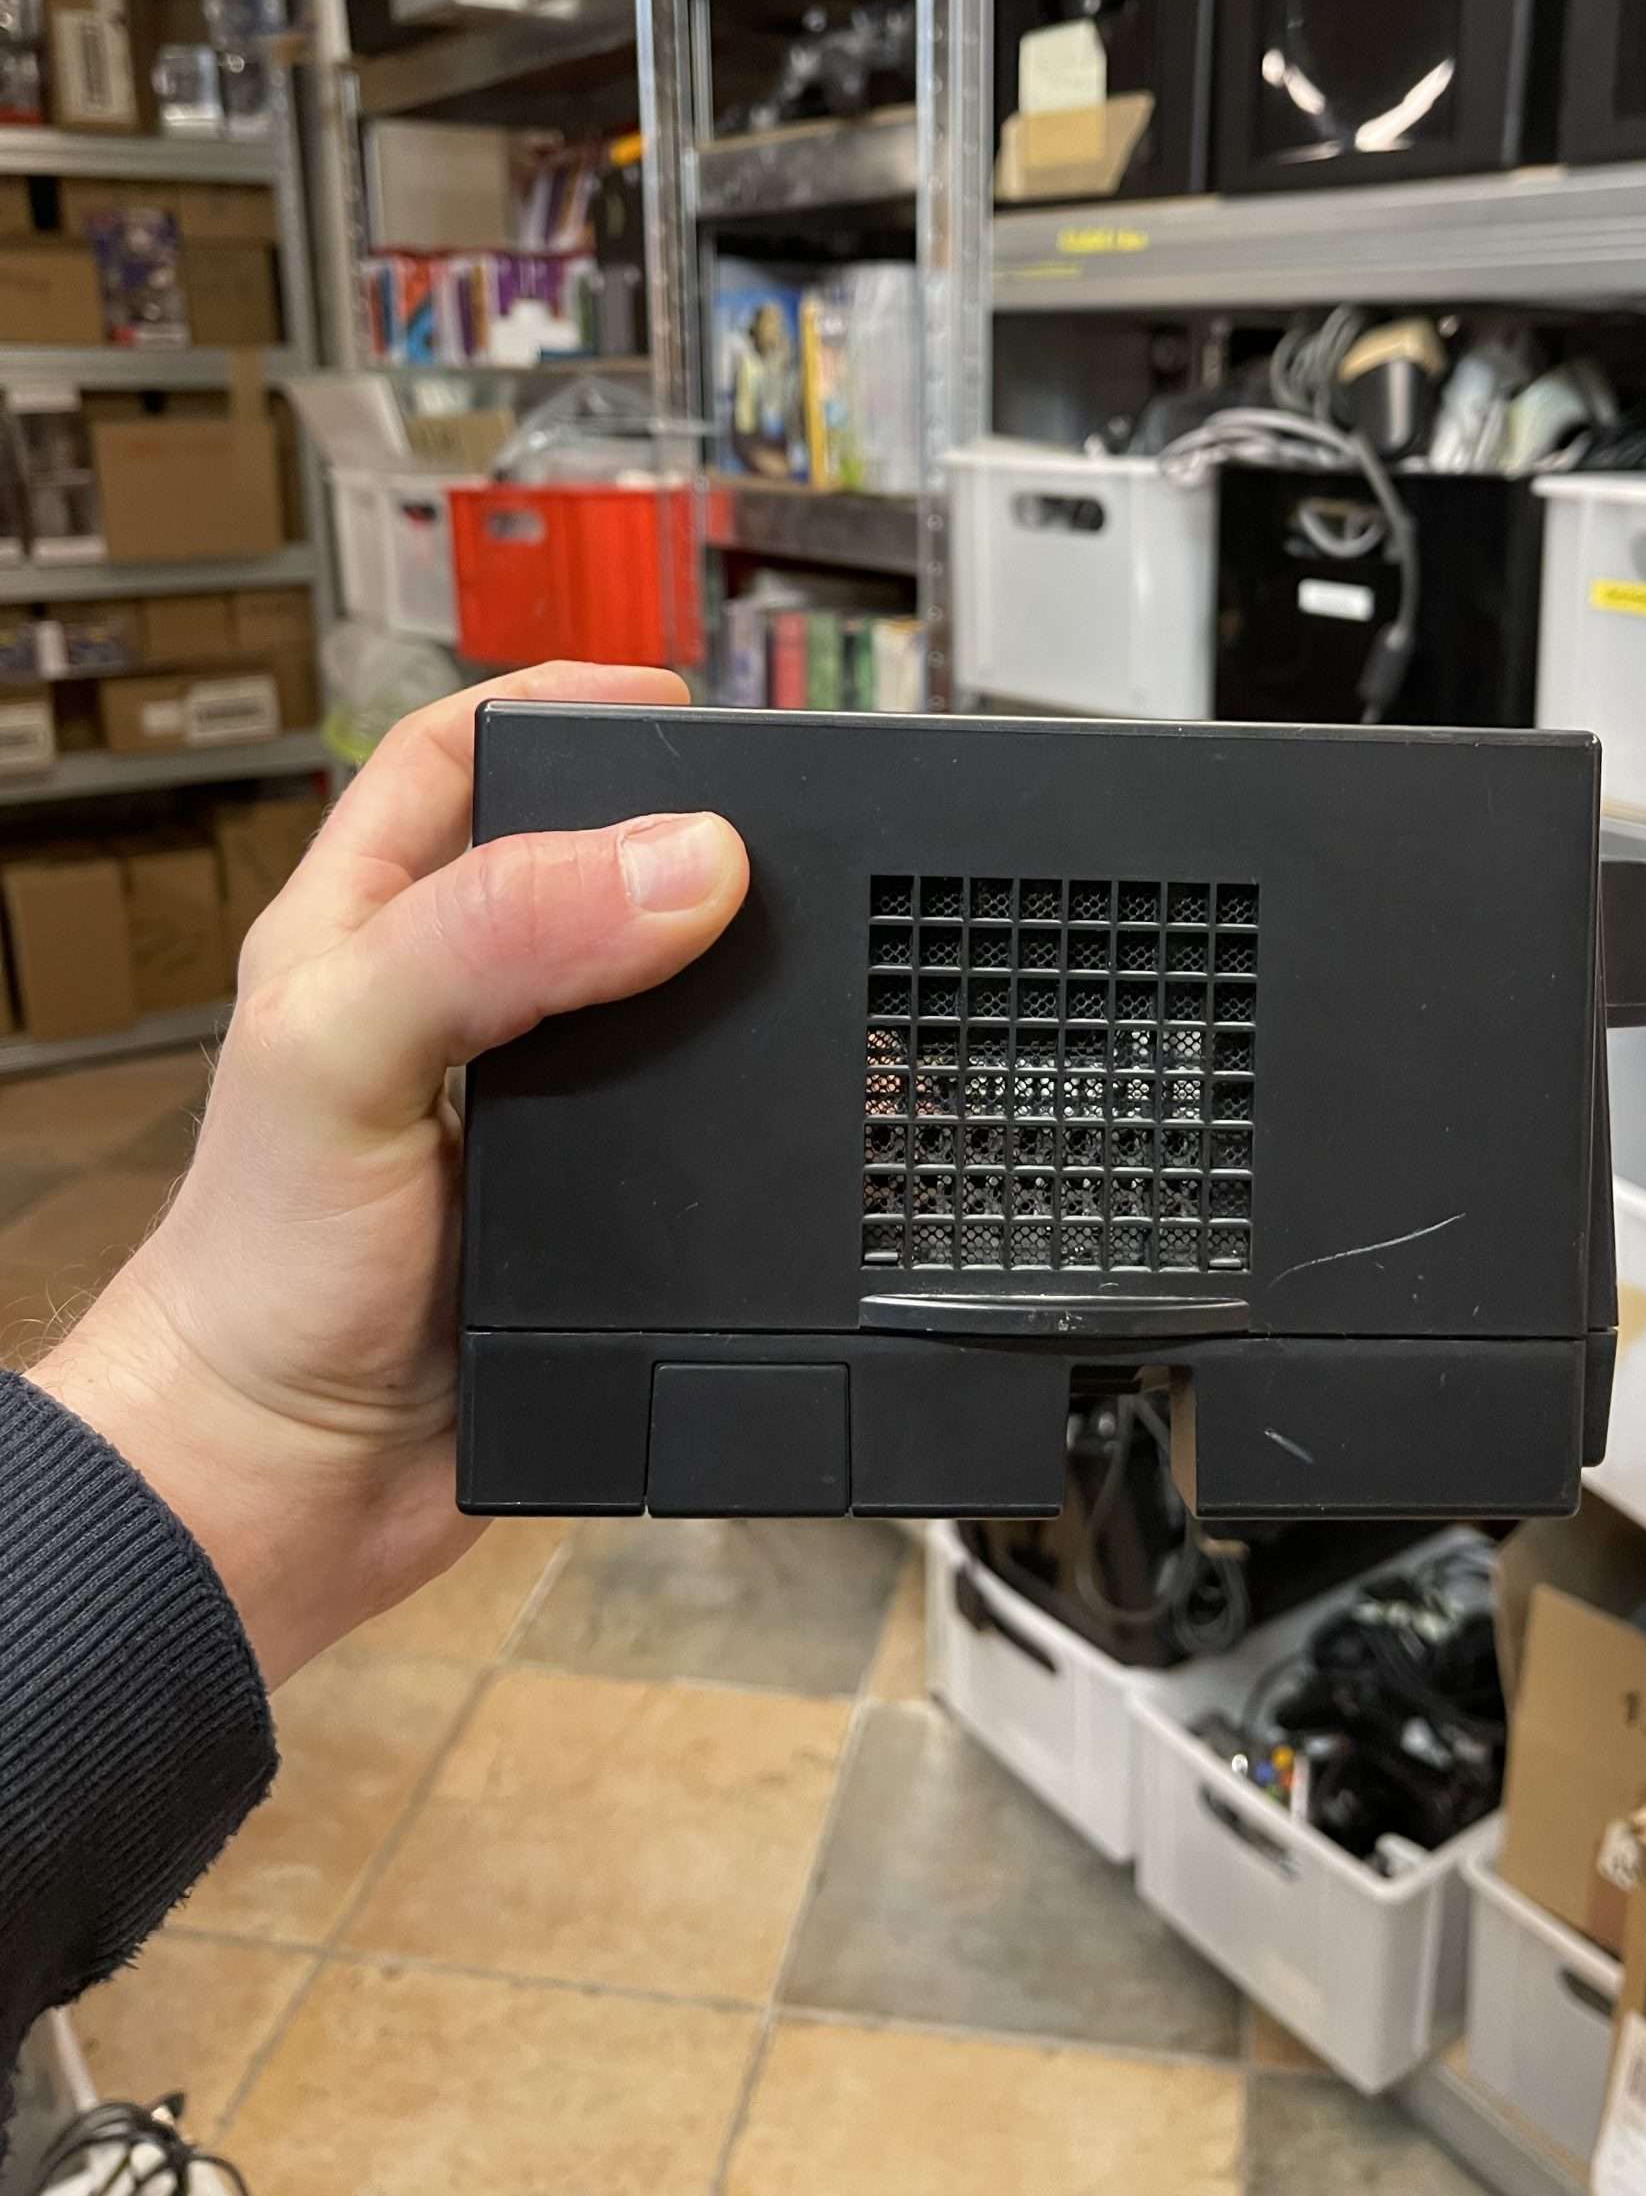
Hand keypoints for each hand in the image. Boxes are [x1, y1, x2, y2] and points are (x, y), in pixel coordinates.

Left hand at [36, 664, 747, 1687]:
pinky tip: (829, 1093)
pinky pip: (704, 1129)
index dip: (558, 707)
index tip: (678, 703)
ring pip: (658, 1001)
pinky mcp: (597, 1212)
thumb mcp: (345, 1060)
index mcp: (362, 933)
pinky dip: (772, 1104)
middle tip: (790, 823)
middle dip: (680, 829)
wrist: (294, 1491)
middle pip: (581, 866)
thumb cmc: (263, 1277)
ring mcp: (529, 1113)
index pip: (452, 764)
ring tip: (833, 938)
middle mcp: (453, 1010)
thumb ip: (492, 941)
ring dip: (742, 971)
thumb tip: (685, 862)